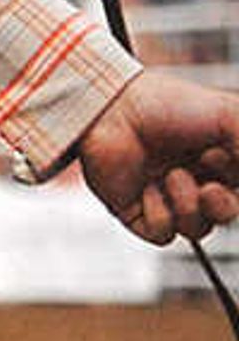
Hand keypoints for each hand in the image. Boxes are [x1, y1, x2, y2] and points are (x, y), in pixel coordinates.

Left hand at [74, 70, 238, 243]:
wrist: (114, 108)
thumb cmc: (169, 105)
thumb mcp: (229, 117)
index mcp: (218, 162)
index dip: (236, 185)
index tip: (224, 160)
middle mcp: (193, 181)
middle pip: (224, 216)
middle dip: (222, 207)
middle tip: (208, 190)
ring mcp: (164, 198)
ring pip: (196, 229)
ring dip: (187, 205)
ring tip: (170, 175)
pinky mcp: (135, 212)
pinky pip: (162, 234)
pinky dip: (159, 213)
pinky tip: (146, 187)